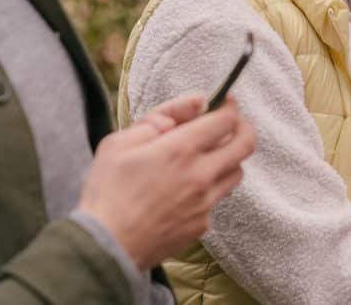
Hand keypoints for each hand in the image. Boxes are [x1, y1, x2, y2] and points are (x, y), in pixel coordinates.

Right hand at [77, 94, 255, 270]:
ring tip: (208, 155)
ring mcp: (205, 202)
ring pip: (236, 172)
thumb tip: (197, 102)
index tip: (224, 102)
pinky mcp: (202, 224)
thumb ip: (161, 116)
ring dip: (229, 158)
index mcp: (181, 149)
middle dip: (243, 127)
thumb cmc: (107, 192)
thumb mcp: (120, 142)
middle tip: (231, 123)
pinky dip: (209, 187)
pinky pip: (217, 198)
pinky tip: (185, 189)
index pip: (226, 120)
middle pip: (246, 144)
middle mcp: (201, 175)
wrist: (105, 247)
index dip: (229, 107)